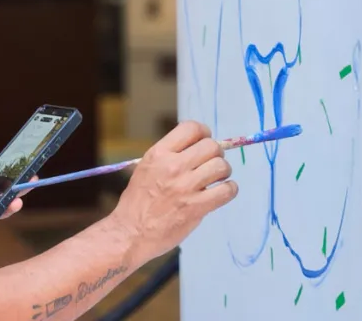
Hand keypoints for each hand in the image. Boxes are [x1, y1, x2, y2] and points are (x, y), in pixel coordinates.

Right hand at [111, 121, 237, 264]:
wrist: (131, 232)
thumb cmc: (137, 201)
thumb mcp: (146, 168)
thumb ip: (168, 156)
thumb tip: (196, 148)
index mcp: (158, 154)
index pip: (191, 128)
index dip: (203, 132)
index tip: (204, 140)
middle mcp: (173, 166)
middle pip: (211, 146)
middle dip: (216, 153)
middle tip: (211, 163)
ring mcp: (186, 187)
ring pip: (222, 166)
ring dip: (223, 172)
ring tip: (216, 179)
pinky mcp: (197, 207)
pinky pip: (227, 190)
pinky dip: (229, 189)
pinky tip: (221, 192)